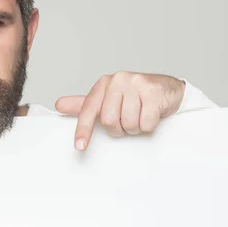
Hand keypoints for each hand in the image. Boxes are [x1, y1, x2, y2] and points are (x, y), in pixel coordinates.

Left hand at [55, 71, 185, 150]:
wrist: (168, 89)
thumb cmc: (135, 97)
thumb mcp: (109, 99)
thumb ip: (85, 104)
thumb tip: (59, 105)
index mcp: (104, 83)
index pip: (89, 109)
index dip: (83, 129)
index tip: (80, 146)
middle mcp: (118, 80)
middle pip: (109, 121)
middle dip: (119, 128)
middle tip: (128, 120)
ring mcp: (136, 84)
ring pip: (128, 124)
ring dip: (135, 127)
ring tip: (141, 115)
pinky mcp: (153, 92)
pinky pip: (145, 123)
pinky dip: (149, 125)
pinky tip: (153, 113)